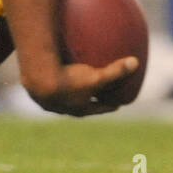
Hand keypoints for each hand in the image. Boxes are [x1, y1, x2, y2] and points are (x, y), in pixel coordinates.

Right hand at [23, 57, 138, 116]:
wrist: (38, 82)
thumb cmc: (69, 82)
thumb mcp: (96, 77)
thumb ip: (116, 71)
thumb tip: (135, 63)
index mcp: (81, 109)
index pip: (100, 108)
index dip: (109, 105)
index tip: (117, 103)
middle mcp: (66, 109)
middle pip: (82, 105)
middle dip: (89, 100)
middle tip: (98, 93)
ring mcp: (50, 104)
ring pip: (64, 99)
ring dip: (70, 94)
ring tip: (73, 84)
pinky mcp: (36, 94)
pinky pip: (49, 88)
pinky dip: (53, 84)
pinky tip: (52, 75)